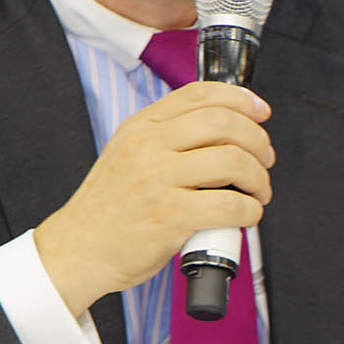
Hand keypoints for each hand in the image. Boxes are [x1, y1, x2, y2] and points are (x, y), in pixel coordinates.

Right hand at [33, 81, 271, 316]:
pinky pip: (230, 206)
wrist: (79, 249)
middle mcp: (148, 147)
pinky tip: (245, 216)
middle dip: (258, 141)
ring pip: (233, 162)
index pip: (199, 94)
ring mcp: (157, 180)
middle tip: (264, 161)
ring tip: (257, 194)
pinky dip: (250, 212)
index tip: (260, 112)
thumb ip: (168, 138)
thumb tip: (227, 131)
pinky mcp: (170, 216)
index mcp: (141, 127)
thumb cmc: (112, 208)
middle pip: (224, 123)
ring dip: (259, 179)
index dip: (240, 99)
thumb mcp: (129, 155)